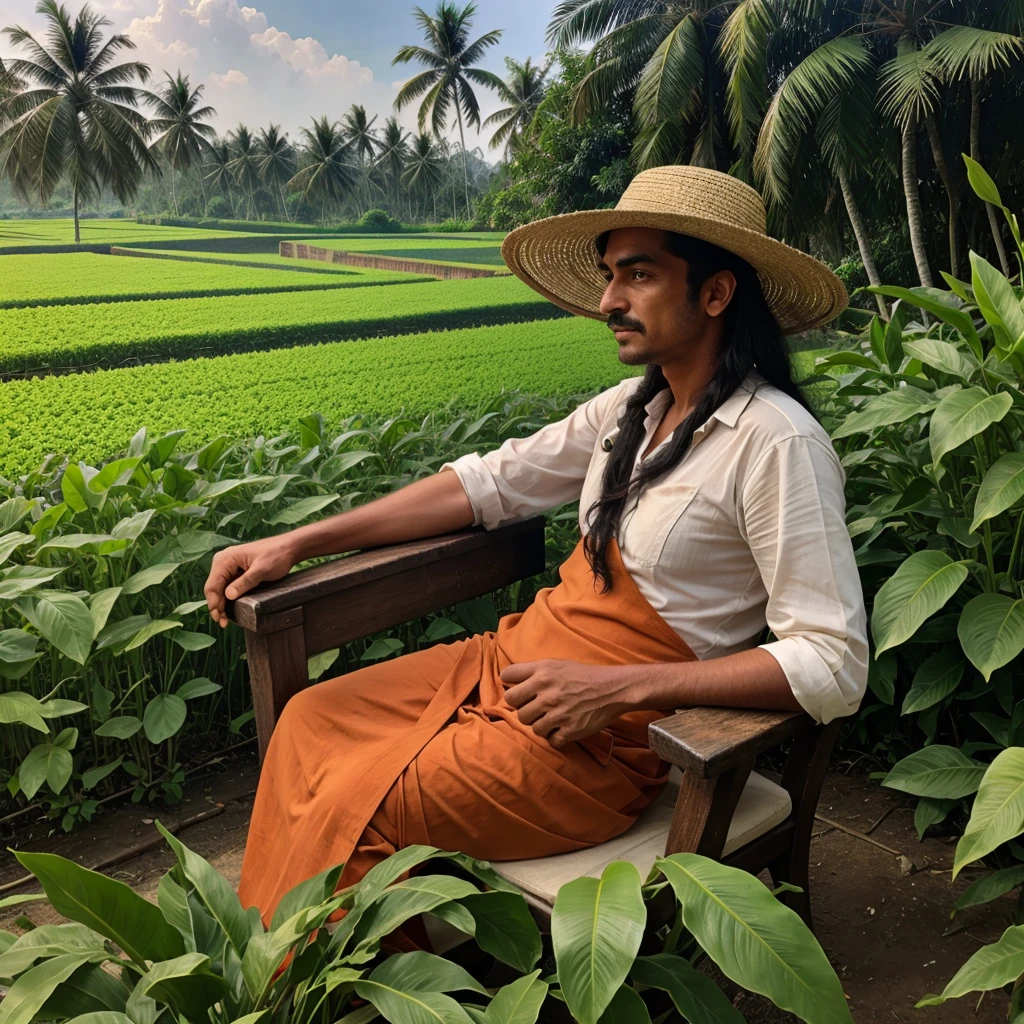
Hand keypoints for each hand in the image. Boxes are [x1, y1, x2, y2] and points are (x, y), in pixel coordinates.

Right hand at [204, 536, 297, 627]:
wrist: (288, 548)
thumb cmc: (276, 556)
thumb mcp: (262, 570)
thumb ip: (245, 582)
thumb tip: (228, 596)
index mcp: (225, 559)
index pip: (212, 584)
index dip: (214, 603)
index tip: (220, 617)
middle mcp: (223, 561)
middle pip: (213, 588)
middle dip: (216, 605)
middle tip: (223, 622)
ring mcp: (228, 566)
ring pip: (219, 589)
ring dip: (221, 603)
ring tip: (225, 619)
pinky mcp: (235, 571)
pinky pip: (227, 586)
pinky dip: (227, 598)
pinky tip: (231, 609)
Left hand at [499, 659, 637, 749]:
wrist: (612, 689)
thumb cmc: (582, 676)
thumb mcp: (555, 664)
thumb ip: (531, 671)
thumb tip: (506, 680)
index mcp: (542, 672)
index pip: (507, 677)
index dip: (512, 684)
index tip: (520, 690)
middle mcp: (547, 692)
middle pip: (517, 708)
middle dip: (525, 709)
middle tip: (537, 708)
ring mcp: (558, 713)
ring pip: (532, 727)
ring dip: (540, 724)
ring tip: (553, 718)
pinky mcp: (569, 730)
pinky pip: (550, 740)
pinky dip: (556, 737)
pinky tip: (563, 727)